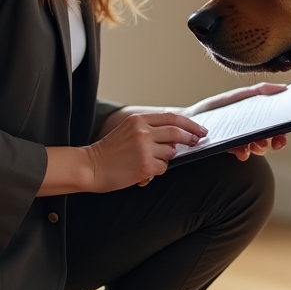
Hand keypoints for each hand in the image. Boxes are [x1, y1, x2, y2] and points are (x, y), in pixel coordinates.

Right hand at [84, 112, 206, 191]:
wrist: (91, 167)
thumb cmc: (108, 152)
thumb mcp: (127, 130)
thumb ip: (148, 129)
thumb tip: (175, 133)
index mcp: (138, 120)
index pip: (171, 118)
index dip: (189, 124)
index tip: (199, 129)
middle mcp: (142, 132)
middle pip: (176, 132)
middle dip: (190, 138)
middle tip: (197, 141)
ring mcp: (145, 148)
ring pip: (171, 152)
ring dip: (167, 158)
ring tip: (152, 161)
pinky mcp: (145, 165)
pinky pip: (163, 167)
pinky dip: (158, 170)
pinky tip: (144, 171)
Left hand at [183, 82, 288, 160]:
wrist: (191, 119)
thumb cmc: (215, 107)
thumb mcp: (239, 95)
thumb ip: (260, 91)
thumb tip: (282, 87)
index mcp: (254, 117)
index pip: (275, 124)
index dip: (283, 128)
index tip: (285, 129)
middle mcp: (250, 130)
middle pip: (271, 137)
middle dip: (277, 141)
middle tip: (276, 141)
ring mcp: (241, 141)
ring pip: (259, 148)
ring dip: (260, 146)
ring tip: (255, 143)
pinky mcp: (230, 149)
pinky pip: (242, 154)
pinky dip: (244, 153)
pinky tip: (242, 149)